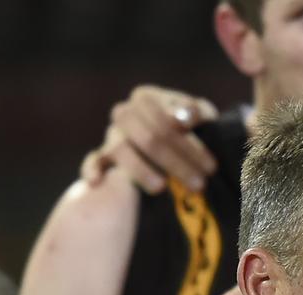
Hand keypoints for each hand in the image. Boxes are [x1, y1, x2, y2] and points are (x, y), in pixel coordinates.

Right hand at [81, 85, 218, 194]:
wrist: (171, 138)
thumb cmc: (190, 125)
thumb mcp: (201, 116)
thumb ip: (196, 113)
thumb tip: (183, 119)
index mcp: (147, 97)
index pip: (166, 121)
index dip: (190, 146)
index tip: (211, 167)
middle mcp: (126, 112)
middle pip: (148, 138)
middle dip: (176, 164)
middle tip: (199, 185)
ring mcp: (112, 133)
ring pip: (121, 149)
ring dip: (141, 171)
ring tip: (161, 188)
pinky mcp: (102, 153)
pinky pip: (93, 159)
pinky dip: (91, 168)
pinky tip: (97, 181)